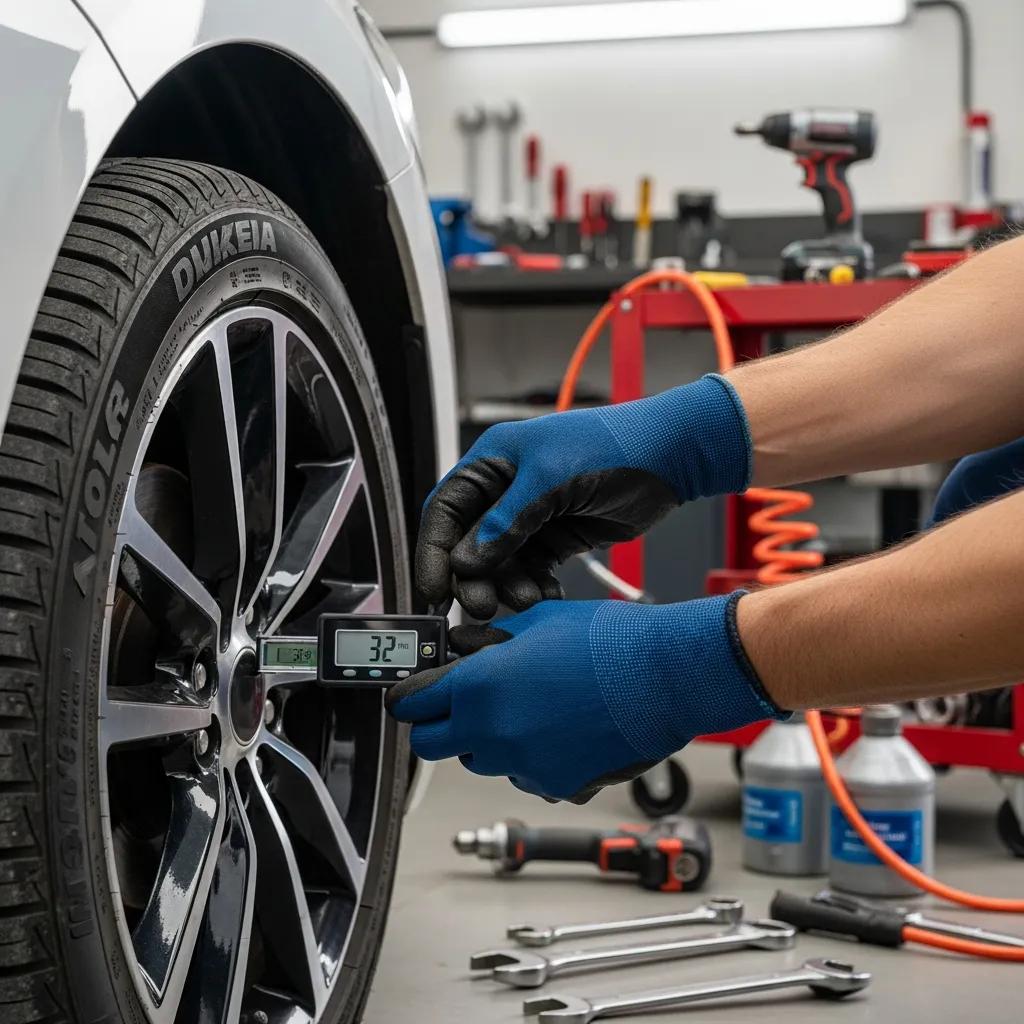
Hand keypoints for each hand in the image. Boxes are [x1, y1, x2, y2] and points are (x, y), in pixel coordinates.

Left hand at [386, 594, 784, 802]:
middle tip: (456, 703)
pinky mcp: (555, 784)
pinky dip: (528, 756)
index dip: (407, 696)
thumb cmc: (608, 641)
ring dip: (485, 740)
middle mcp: (493, 732)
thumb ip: (490, 640)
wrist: (666, 676)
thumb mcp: (537, 621)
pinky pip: (524, 775)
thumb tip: (464, 646)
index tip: (409, 693)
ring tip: (522, 708)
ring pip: (479, 760)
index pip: (411, 703)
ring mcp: (523, 765)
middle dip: (436, 723)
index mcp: (479, 686)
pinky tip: (557, 728)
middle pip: (431, 745)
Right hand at [417, 375, 750, 618]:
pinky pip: (531, 569)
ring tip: (523, 600)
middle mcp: (506, 489)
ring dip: (505, 585)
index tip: (434, 589)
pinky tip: (543, 596)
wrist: (670, 456)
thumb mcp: (552, 478)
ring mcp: (531, 515)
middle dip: (473, 577)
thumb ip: (506, 521)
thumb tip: (466, 560)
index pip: (446, 510)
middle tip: (482, 606)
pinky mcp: (556, 537)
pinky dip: (532, 586)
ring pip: (500, 562)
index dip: (434, 551)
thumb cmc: (612, 445)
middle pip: (470, 543)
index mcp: (493, 461)